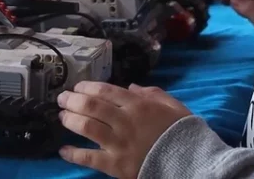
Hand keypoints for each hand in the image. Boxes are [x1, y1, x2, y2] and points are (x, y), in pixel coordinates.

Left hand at [58, 81, 190, 178]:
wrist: (192, 164)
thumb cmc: (183, 133)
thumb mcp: (173, 106)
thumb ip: (153, 93)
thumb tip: (130, 86)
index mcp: (138, 105)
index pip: (105, 91)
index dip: (87, 87)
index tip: (77, 87)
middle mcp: (125, 121)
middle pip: (91, 106)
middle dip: (72, 100)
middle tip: (62, 99)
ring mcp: (118, 143)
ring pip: (86, 127)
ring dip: (70, 120)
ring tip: (61, 116)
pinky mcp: (116, 166)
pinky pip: (89, 158)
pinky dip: (73, 154)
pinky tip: (63, 150)